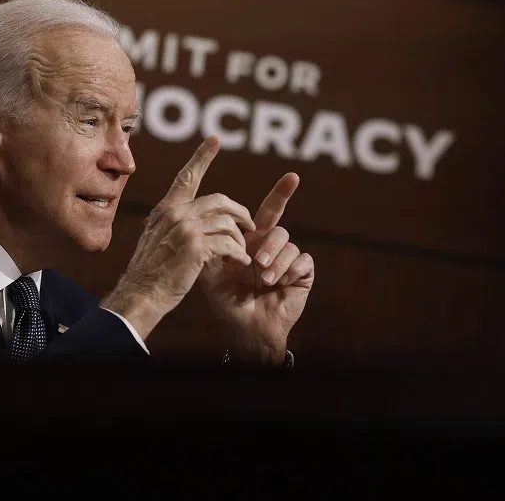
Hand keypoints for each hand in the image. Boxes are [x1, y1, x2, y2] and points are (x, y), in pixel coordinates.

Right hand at [102, 137, 255, 338]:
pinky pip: (229, 242)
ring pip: (227, 222)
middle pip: (219, 200)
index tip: (214, 141)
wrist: (142, 294)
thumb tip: (189, 218)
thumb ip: (173, 224)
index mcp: (166, 209)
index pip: (186, 177)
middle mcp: (175, 213)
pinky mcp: (196, 246)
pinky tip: (241, 262)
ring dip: (240, 238)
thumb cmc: (151, 273)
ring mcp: (185, 228)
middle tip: (249, 226)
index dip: (201, 158)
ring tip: (242, 252)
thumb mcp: (157, 240)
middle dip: (239, 212)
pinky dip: (239, 253)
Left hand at [200, 171, 314, 364]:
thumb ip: (209, 246)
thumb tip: (201, 220)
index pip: (257, 213)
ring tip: (262, 275)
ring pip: (285, 239)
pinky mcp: (302, 274)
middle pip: (276, 217)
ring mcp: (287, 258)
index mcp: (248, 242)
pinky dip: (288, 269)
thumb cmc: (226, 302)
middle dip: (281, 202)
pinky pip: (301, 259)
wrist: (244, 329)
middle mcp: (269, 246)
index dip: (274, 193)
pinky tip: (277, 282)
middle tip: (282, 202)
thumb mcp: (211, 272)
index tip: (288, 174)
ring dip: (273, 256)